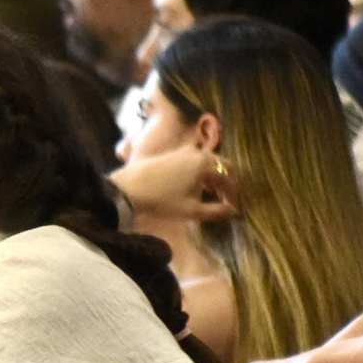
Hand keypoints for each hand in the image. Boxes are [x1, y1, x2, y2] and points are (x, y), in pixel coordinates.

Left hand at [111, 146, 239, 222]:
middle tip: (227, 200)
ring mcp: (185, 151)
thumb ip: (215, 211)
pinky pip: (197, 161)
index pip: (229, 177)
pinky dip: (203, 172)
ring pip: (209, 162)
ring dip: (214, 177)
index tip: (234, 208)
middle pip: (222, 165)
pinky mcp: (174, 153)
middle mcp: (198, 152)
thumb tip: (232, 211)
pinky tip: (197, 187)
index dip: (233, 194)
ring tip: (213, 195)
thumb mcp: (191, 210)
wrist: (128, 188)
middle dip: (227, 183)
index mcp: (205, 163)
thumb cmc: (162, 200)